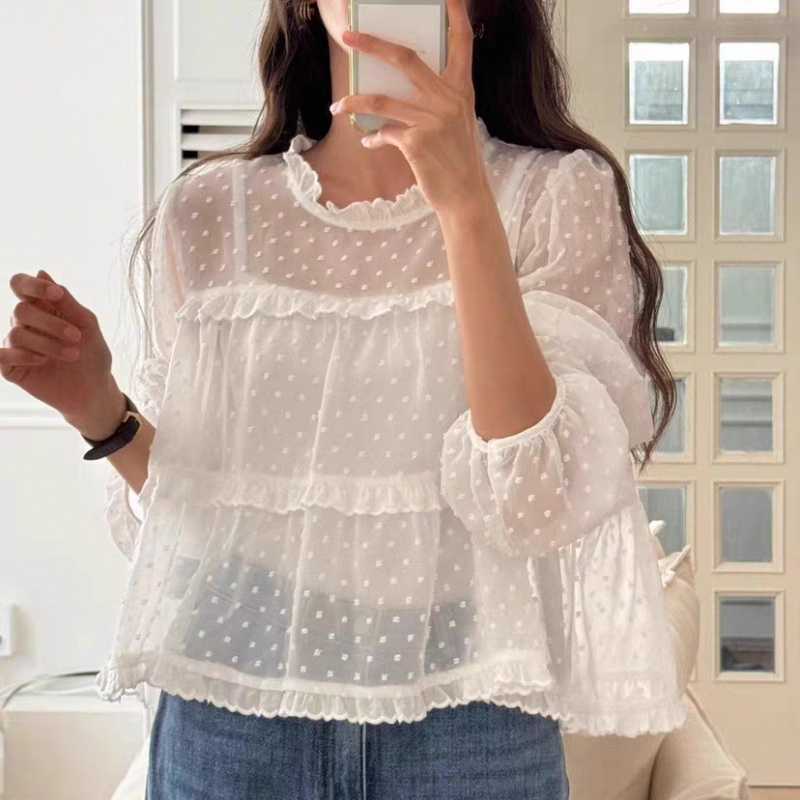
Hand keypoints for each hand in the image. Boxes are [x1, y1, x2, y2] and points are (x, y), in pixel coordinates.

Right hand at [1, 269, 125, 438]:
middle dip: (51, 323)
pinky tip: (43, 361)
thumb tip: (41, 272)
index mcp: (41, 308)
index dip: (33, 286)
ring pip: (17, 333)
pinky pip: (2, 355)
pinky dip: (23, 355)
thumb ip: (66, 301)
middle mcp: (24, 323)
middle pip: (21, 310)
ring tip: (72, 355)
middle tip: (76, 337)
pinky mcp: (11, 367)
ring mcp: (16, 345)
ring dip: (48, 343)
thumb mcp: (87, 325)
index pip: (20, 284)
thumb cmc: (92, 354)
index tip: (56, 295)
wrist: (95, 390)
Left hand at [331, 0, 490, 216]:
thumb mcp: (456, 123)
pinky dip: (373, 138)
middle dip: (372, 44)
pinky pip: (384, 133)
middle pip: (405, 57)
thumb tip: (398, 89)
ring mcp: (432, 120)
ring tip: (336, 106)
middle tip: (348, 37)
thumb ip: (438, 101)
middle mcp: (448, 99)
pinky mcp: (416, 142)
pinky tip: (369, 142)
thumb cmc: (457, 160)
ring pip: (382, 99)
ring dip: (353, 101)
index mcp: (461, 89)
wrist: (465, 197)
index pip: (462, 41)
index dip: (455, 12)